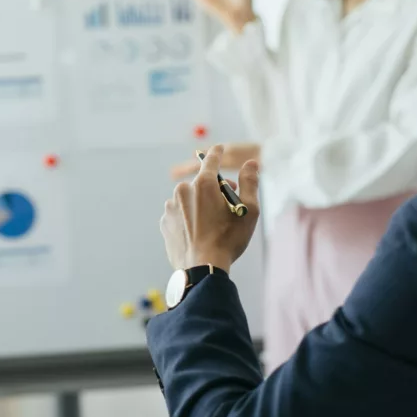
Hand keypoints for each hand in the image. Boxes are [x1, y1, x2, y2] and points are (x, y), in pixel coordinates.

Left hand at [160, 145, 260, 270]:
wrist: (202, 268)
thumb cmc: (228, 239)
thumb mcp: (248, 210)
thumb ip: (249, 182)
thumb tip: (251, 163)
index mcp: (203, 184)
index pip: (211, 159)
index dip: (217, 152)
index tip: (219, 148)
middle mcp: (183, 191)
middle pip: (201, 183)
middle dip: (215, 189)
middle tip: (228, 204)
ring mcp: (170, 207)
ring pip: (189, 199)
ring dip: (200, 205)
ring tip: (212, 224)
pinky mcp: (164, 223)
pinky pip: (179, 214)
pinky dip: (188, 218)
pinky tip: (199, 232)